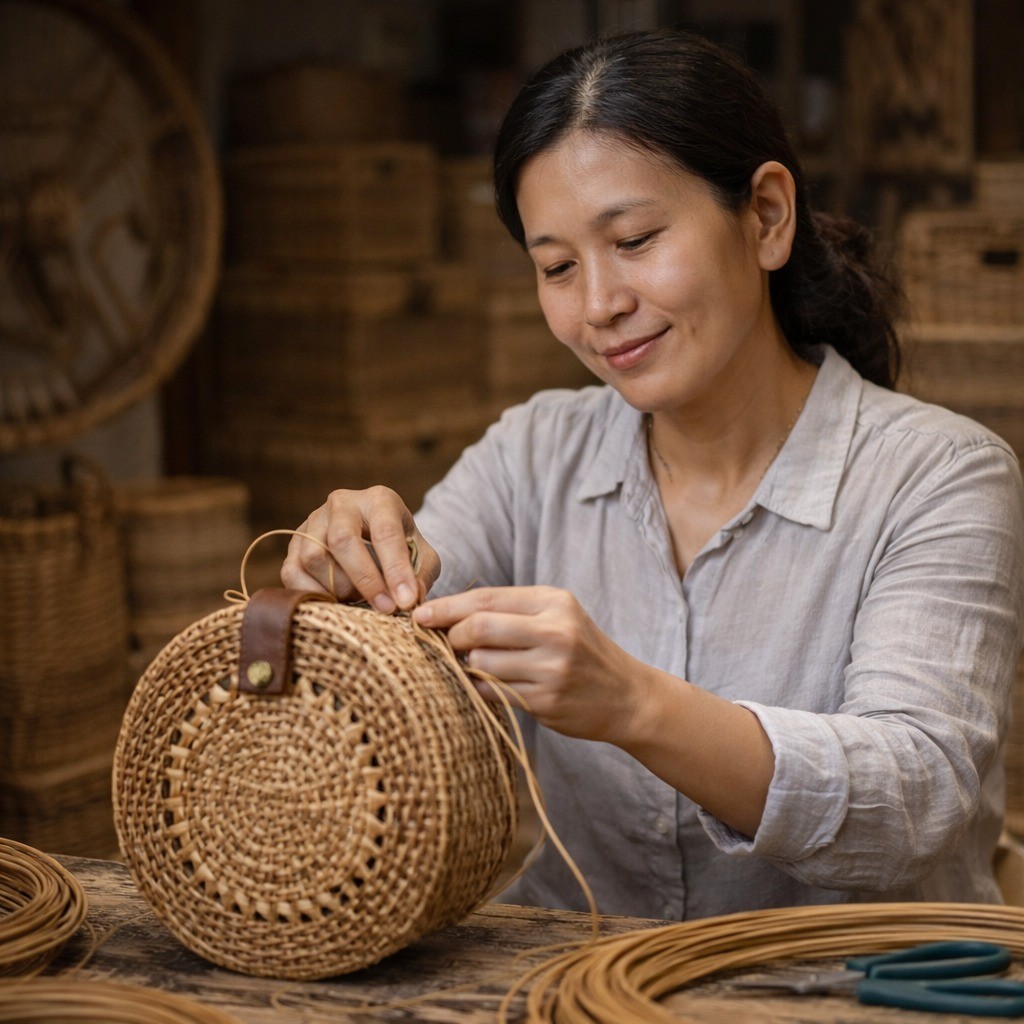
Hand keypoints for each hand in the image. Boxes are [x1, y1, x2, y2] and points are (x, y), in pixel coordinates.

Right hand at [280, 486, 438, 612]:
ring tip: (360, 600)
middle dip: (364, 579)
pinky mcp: (293, 544)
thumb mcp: (422, 557)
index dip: (395, 569)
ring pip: (314, 557)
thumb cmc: (402, 547)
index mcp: (379, 500)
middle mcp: (342, 504)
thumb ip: (421, 575)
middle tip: (385, 608)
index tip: (406, 601)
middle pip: (342, 540)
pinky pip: (292, 572)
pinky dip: (313, 594)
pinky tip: (335, 603)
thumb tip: (411, 599)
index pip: (385, 531)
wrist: (372, 539)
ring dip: (339, 588)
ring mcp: (313, 522)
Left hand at [413, 585, 647, 743]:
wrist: (627, 696)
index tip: (419, 614)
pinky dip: (481, 689)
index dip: (447, 606)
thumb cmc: (580, 651)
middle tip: (444, 644)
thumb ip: (509, 612)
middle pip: (479, 627)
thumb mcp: (556, 617)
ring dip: (467, 667)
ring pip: (481, 663)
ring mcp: (552, 668)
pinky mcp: (547, 701)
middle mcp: (555, 631)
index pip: (486, 598)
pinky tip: (489, 686)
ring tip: (476, 667)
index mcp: (553, 602)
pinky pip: (493, 692)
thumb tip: (446, 613)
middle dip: (451, 636)